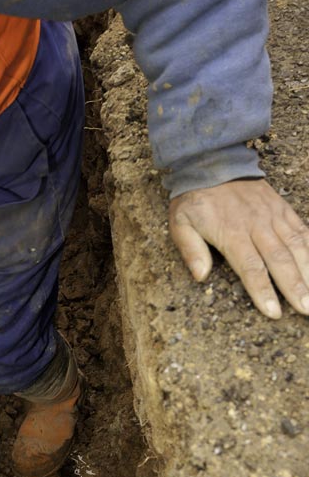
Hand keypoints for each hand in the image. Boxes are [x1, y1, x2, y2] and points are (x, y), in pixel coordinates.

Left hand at [169, 178, 308, 318]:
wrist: (213, 164)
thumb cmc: (195, 199)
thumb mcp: (180, 223)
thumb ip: (190, 250)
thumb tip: (200, 276)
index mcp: (232, 232)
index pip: (251, 267)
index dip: (263, 291)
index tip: (273, 313)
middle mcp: (258, 226)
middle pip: (280, 260)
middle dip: (295, 287)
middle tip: (306, 310)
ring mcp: (274, 217)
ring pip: (298, 247)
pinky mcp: (284, 210)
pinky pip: (304, 232)